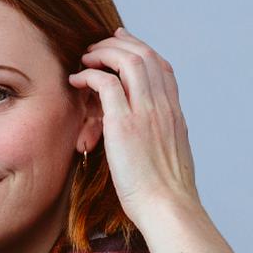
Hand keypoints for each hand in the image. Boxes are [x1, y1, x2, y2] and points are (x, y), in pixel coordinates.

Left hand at [68, 26, 200, 224]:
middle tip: (97, 46)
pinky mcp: (124, 123)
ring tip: (85, 59)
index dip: (142, 51)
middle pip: (145, 55)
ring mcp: (146, 112)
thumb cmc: (166, 196)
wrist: (168, 208)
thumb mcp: (172, 161)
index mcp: (175, 115)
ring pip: (128, 60)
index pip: (163, 68)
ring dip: (103, 53)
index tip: (124, 45)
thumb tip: (154, 145)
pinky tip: (77, 80)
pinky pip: (106, 83)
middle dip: (119, 44)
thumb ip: (163, 142)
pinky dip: (90, 75)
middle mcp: (163, 107)